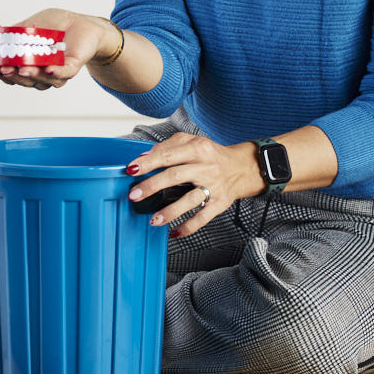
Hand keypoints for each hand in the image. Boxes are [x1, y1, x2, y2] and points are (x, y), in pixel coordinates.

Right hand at [0, 8, 114, 90]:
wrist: (79, 21)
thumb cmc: (54, 25)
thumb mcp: (29, 27)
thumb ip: (11, 35)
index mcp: (30, 65)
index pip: (14, 75)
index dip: (4, 74)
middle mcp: (43, 73)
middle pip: (27, 81)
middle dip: (16, 77)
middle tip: (6, 69)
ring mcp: (58, 72)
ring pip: (44, 80)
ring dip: (34, 76)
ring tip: (23, 69)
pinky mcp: (72, 66)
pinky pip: (64, 73)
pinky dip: (56, 73)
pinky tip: (48, 69)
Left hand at [123, 133, 261, 237]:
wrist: (242, 168)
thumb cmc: (211, 155)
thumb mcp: (193, 141)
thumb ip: (169, 146)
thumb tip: (145, 157)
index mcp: (197, 149)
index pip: (169, 154)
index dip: (149, 162)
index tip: (132, 169)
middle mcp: (206, 167)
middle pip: (175, 176)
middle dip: (152, 186)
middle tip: (134, 195)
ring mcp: (213, 187)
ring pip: (190, 200)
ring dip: (170, 211)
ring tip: (153, 220)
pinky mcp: (220, 203)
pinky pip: (203, 218)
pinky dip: (189, 227)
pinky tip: (174, 232)